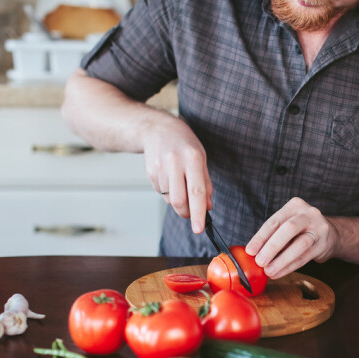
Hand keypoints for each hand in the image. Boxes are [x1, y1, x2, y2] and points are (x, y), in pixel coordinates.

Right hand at [141, 117, 212, 232]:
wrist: (157, 128)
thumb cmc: (184, 144)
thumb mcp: (201, 158)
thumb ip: (206, 183)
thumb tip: (208, 207)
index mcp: (192, 158)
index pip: (197, 192)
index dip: (198, 213)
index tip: (199, 228)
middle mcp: (175, 163)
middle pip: (179, 200)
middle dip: (186, 213)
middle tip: (191, 214)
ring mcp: (160, 168)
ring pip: (170, 199)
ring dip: (177, 201)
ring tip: (180, 184)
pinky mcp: (150, 172)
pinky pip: (161, 192)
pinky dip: (168, 193)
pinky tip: (170, 178)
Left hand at [245, 197, 338, 278]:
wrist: (331, 234)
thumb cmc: (301, 230)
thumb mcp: (288, 224)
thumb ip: (273, 235)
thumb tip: (252, 253)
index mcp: (294, 206)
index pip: (274, 221)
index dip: (260, 237)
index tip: (250, 251)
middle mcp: (308, 214)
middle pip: (288, 229)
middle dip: (272, 247)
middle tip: (259, 261)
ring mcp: (319, 228)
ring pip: (300, 244)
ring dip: (282, 260)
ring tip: (269, 271)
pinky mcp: (324, 244)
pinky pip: (305, 257)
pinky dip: (290, 267)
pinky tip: (280, 273)